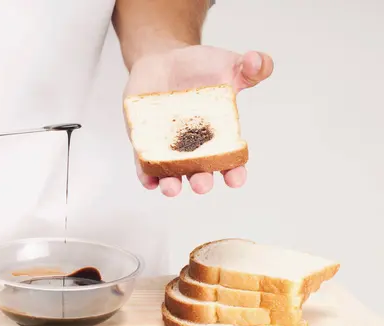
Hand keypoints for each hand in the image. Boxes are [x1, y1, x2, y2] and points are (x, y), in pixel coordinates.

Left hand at [124, 45, 273, 196]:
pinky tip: (148, 181)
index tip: (235, 179)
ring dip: (171, 185)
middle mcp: (195, 148)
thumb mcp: (229, 63)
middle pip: (200, 173)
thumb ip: (252, 66)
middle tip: (202, 184)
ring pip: (171, 174)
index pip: (231, 161)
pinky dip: (145, 175)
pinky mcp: (145, 142)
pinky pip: (144, 164)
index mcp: (220, 136)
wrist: (163, 60)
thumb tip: (258, 61)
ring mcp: (169, 147)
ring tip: (172, 188)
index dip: (235, 173)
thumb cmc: (200, 67)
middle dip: (201, 182)